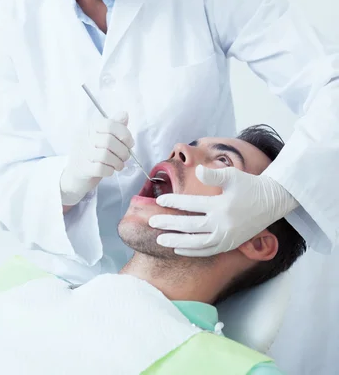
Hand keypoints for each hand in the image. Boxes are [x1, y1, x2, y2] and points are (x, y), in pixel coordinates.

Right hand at [60, 111, 133, 205]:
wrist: (76, 173)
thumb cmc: (93, 152)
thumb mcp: (104, 136)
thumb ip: (115, 125)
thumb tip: (124, 114)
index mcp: (90, 126)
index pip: (110, 125)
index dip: (124, 134)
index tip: (129, 143)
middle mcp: (83, 137)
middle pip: (109, 141)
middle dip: (123, 151)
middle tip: (125, 157)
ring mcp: (81, 153)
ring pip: (105, 156)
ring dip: (118, 162)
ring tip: (119, 165)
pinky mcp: (81, 168)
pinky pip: (100, 169)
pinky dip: (110, 171)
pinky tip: (110, 170)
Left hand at [149, 165, 297, 256]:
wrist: (271, 201)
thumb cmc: (249, 185)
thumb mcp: (232, 175)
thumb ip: (213, 174)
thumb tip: (197, 171)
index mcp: (221, 206)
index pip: (191, 205)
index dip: (174, 203)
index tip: (159, 201)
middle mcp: (223, 224)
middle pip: (190, 226)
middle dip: (169, 225)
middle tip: (152, 223)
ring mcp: (227, 237)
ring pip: (198, 243)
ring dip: (178, 242)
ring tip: (161, 240)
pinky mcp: (231, 244)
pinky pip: (209, 250)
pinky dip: (193, 251)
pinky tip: (180, 249)